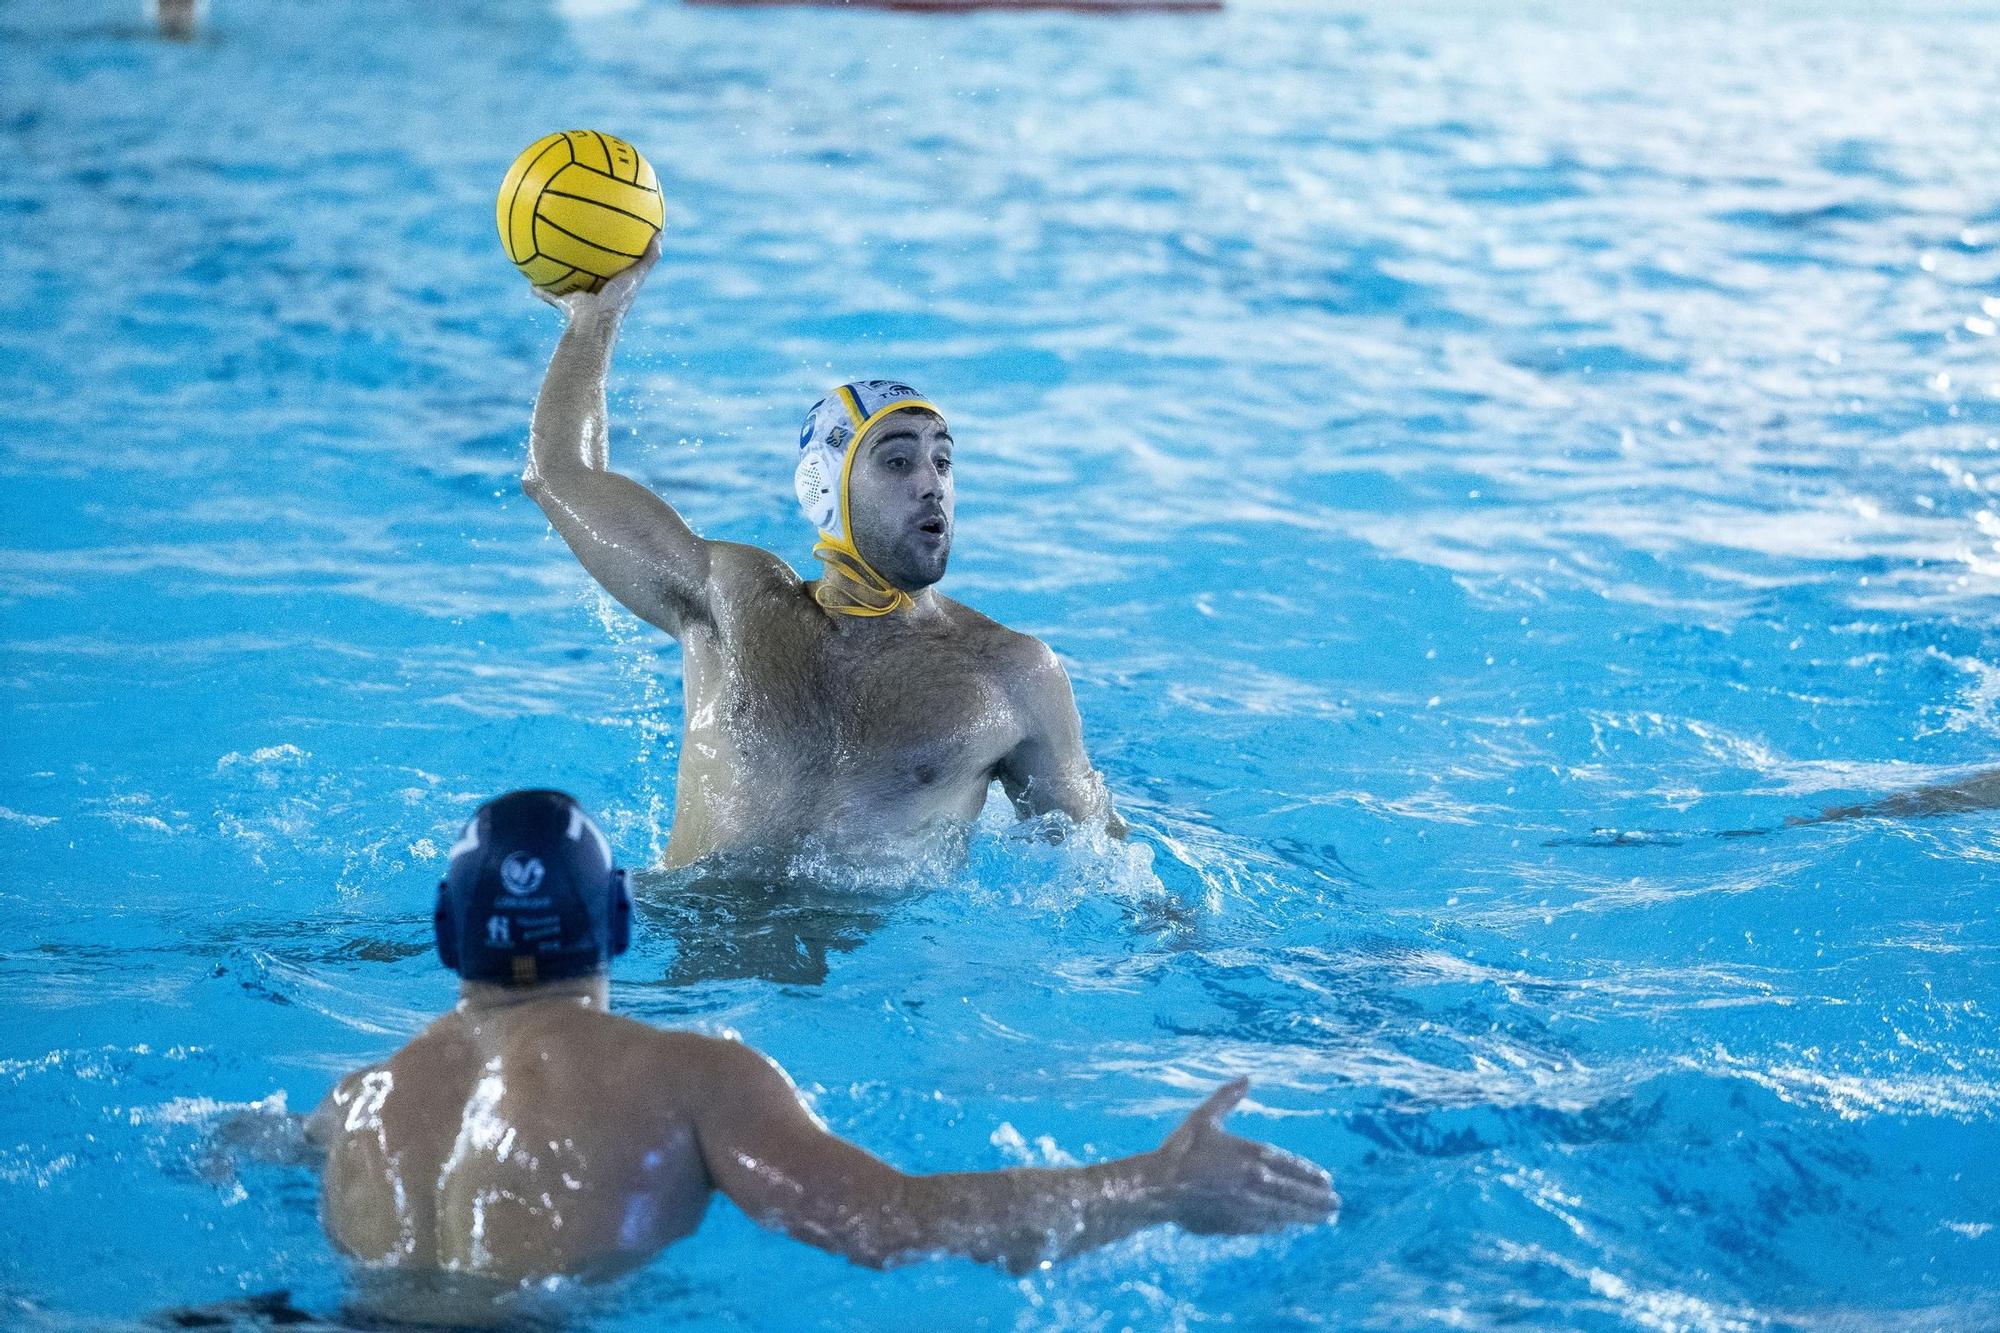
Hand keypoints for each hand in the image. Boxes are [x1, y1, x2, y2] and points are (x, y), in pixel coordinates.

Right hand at [535, 233, 660, 322]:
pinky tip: (527, 272)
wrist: (593, 323)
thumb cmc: (617, 300)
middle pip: (588, 272)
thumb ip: (648, 258)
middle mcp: (595, 292)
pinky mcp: (562, 302)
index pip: (613, 266)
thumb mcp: (636, 276)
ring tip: (547, 253)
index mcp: (612, 286)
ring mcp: (577, 298)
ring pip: (565, 281)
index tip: (609, 236)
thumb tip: (660, 233)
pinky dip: (538, 286)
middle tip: (576, 241)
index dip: (612, 253)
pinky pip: (545, 291)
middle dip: (582, 260)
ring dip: (558, 272)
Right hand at [1151, 1078, 1337, 1235]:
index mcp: (1252, 1154)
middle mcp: (1256, 1182)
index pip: (1292, 1166)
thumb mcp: (1205, 1117)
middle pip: (1295, 1193)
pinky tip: (1286, 1227)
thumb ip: (1228, 1098)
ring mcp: (1248, 1205)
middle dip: (1318, 1200)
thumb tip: (1246, 1077)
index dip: (1311, 1175)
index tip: (1329, 1182)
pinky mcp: (1235, 1222)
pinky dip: (1279, 1225)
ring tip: (1324, 1219)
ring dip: (1306, 1216)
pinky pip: (1264, 1225)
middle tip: (1336, 1206)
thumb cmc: (1181, 1149)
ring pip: (1285, 1212)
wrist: (1160, 1186)